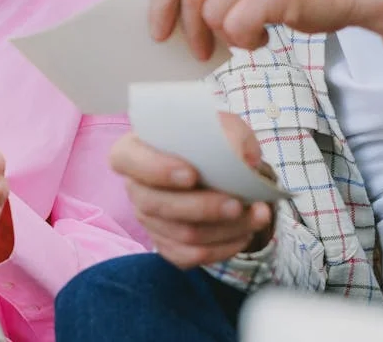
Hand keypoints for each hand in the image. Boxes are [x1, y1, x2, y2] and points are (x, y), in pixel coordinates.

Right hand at [111, 112, 274, 268]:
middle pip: (155, 205)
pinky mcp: (165, 243)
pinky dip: (222, 249)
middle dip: (201, 208)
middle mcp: (135, 188)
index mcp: (133, 151)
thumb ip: (230, 134)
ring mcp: (148, 219)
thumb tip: (242, 158)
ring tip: (257, 215)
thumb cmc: (209, 141)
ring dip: (224, 229)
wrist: (217, 167)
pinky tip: (244, 233)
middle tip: (237, 204)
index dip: (155, 170)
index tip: (192, 175)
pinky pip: (188, 256)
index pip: (125, 160)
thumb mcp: (222, 125)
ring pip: (181, 234)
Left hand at [150, 0, 382, 55]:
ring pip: (211, 15)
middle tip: (201, 50)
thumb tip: (170, 10)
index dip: (159, 2)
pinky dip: (246, 41)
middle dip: (191, 30)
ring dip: (229, 35)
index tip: (158, 29)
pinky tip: (265, 35)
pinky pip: (236, 28)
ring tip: (252, 30)